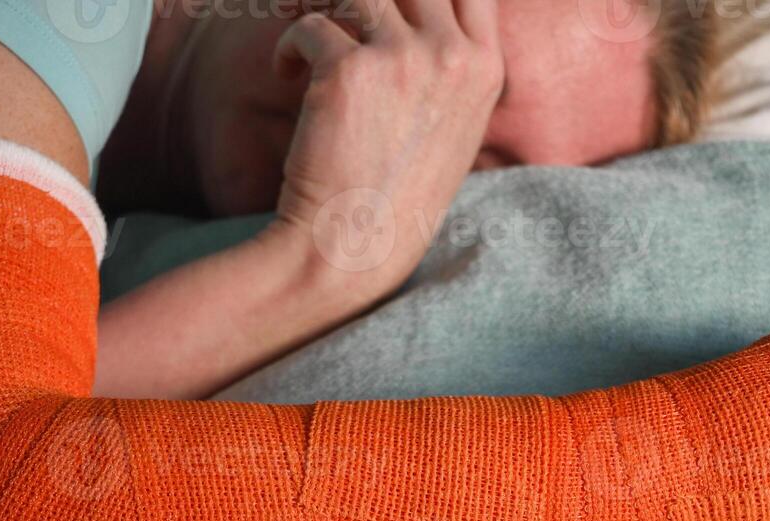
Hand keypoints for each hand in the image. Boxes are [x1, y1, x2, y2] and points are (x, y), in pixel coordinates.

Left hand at [268, 0, 504, 298]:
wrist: (354, 247)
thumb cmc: (397, 196)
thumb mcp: (451, 129)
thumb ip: (449, 69)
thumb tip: (418, 18)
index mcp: (484, 70)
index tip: (392, 10)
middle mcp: (451, 55)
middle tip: (343, 17)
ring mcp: (402, 58)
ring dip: (329, 8)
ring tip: (312, 44)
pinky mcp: (347, 69)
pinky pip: (310, 24)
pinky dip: (290, 46)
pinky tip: (285, 76)